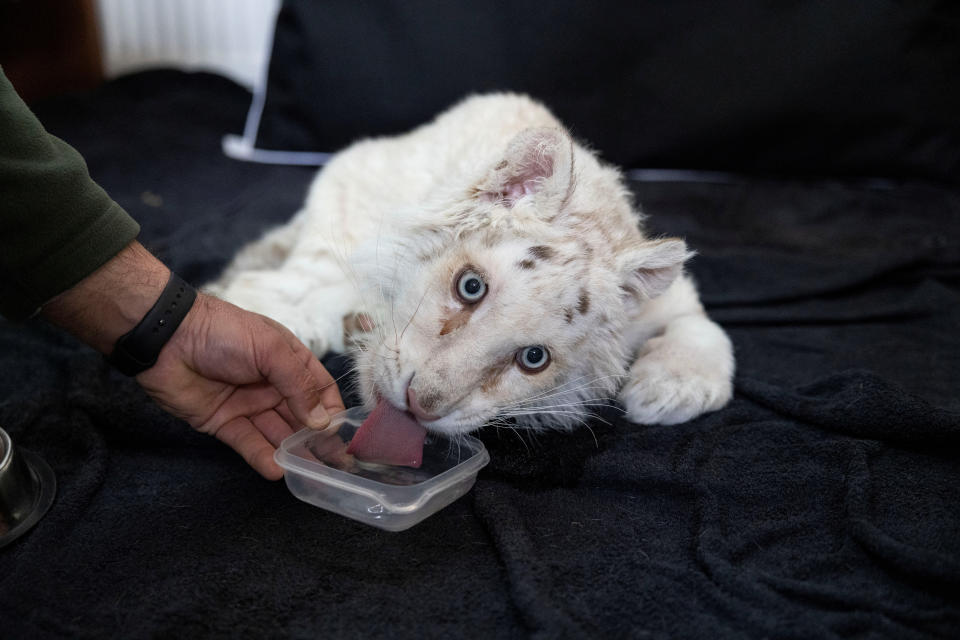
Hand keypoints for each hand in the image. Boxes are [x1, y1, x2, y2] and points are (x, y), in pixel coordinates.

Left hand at [43, 241, 344, 478]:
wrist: (167, 337)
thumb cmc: (225, 333)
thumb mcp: (271, 350)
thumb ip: (299, 385)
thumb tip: (323, 421)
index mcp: (288, 361)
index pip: (320, 390)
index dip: (331, 411)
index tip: (343, 435)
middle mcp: (272, 385)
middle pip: (302, 418)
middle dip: (318, 440)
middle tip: (337, 466)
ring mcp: (248, 405)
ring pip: (277, 434)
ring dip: (294, 453)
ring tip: (313, 476)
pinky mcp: (223, 422)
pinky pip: (248, 443)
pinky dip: (262, 457)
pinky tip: (278, 471)